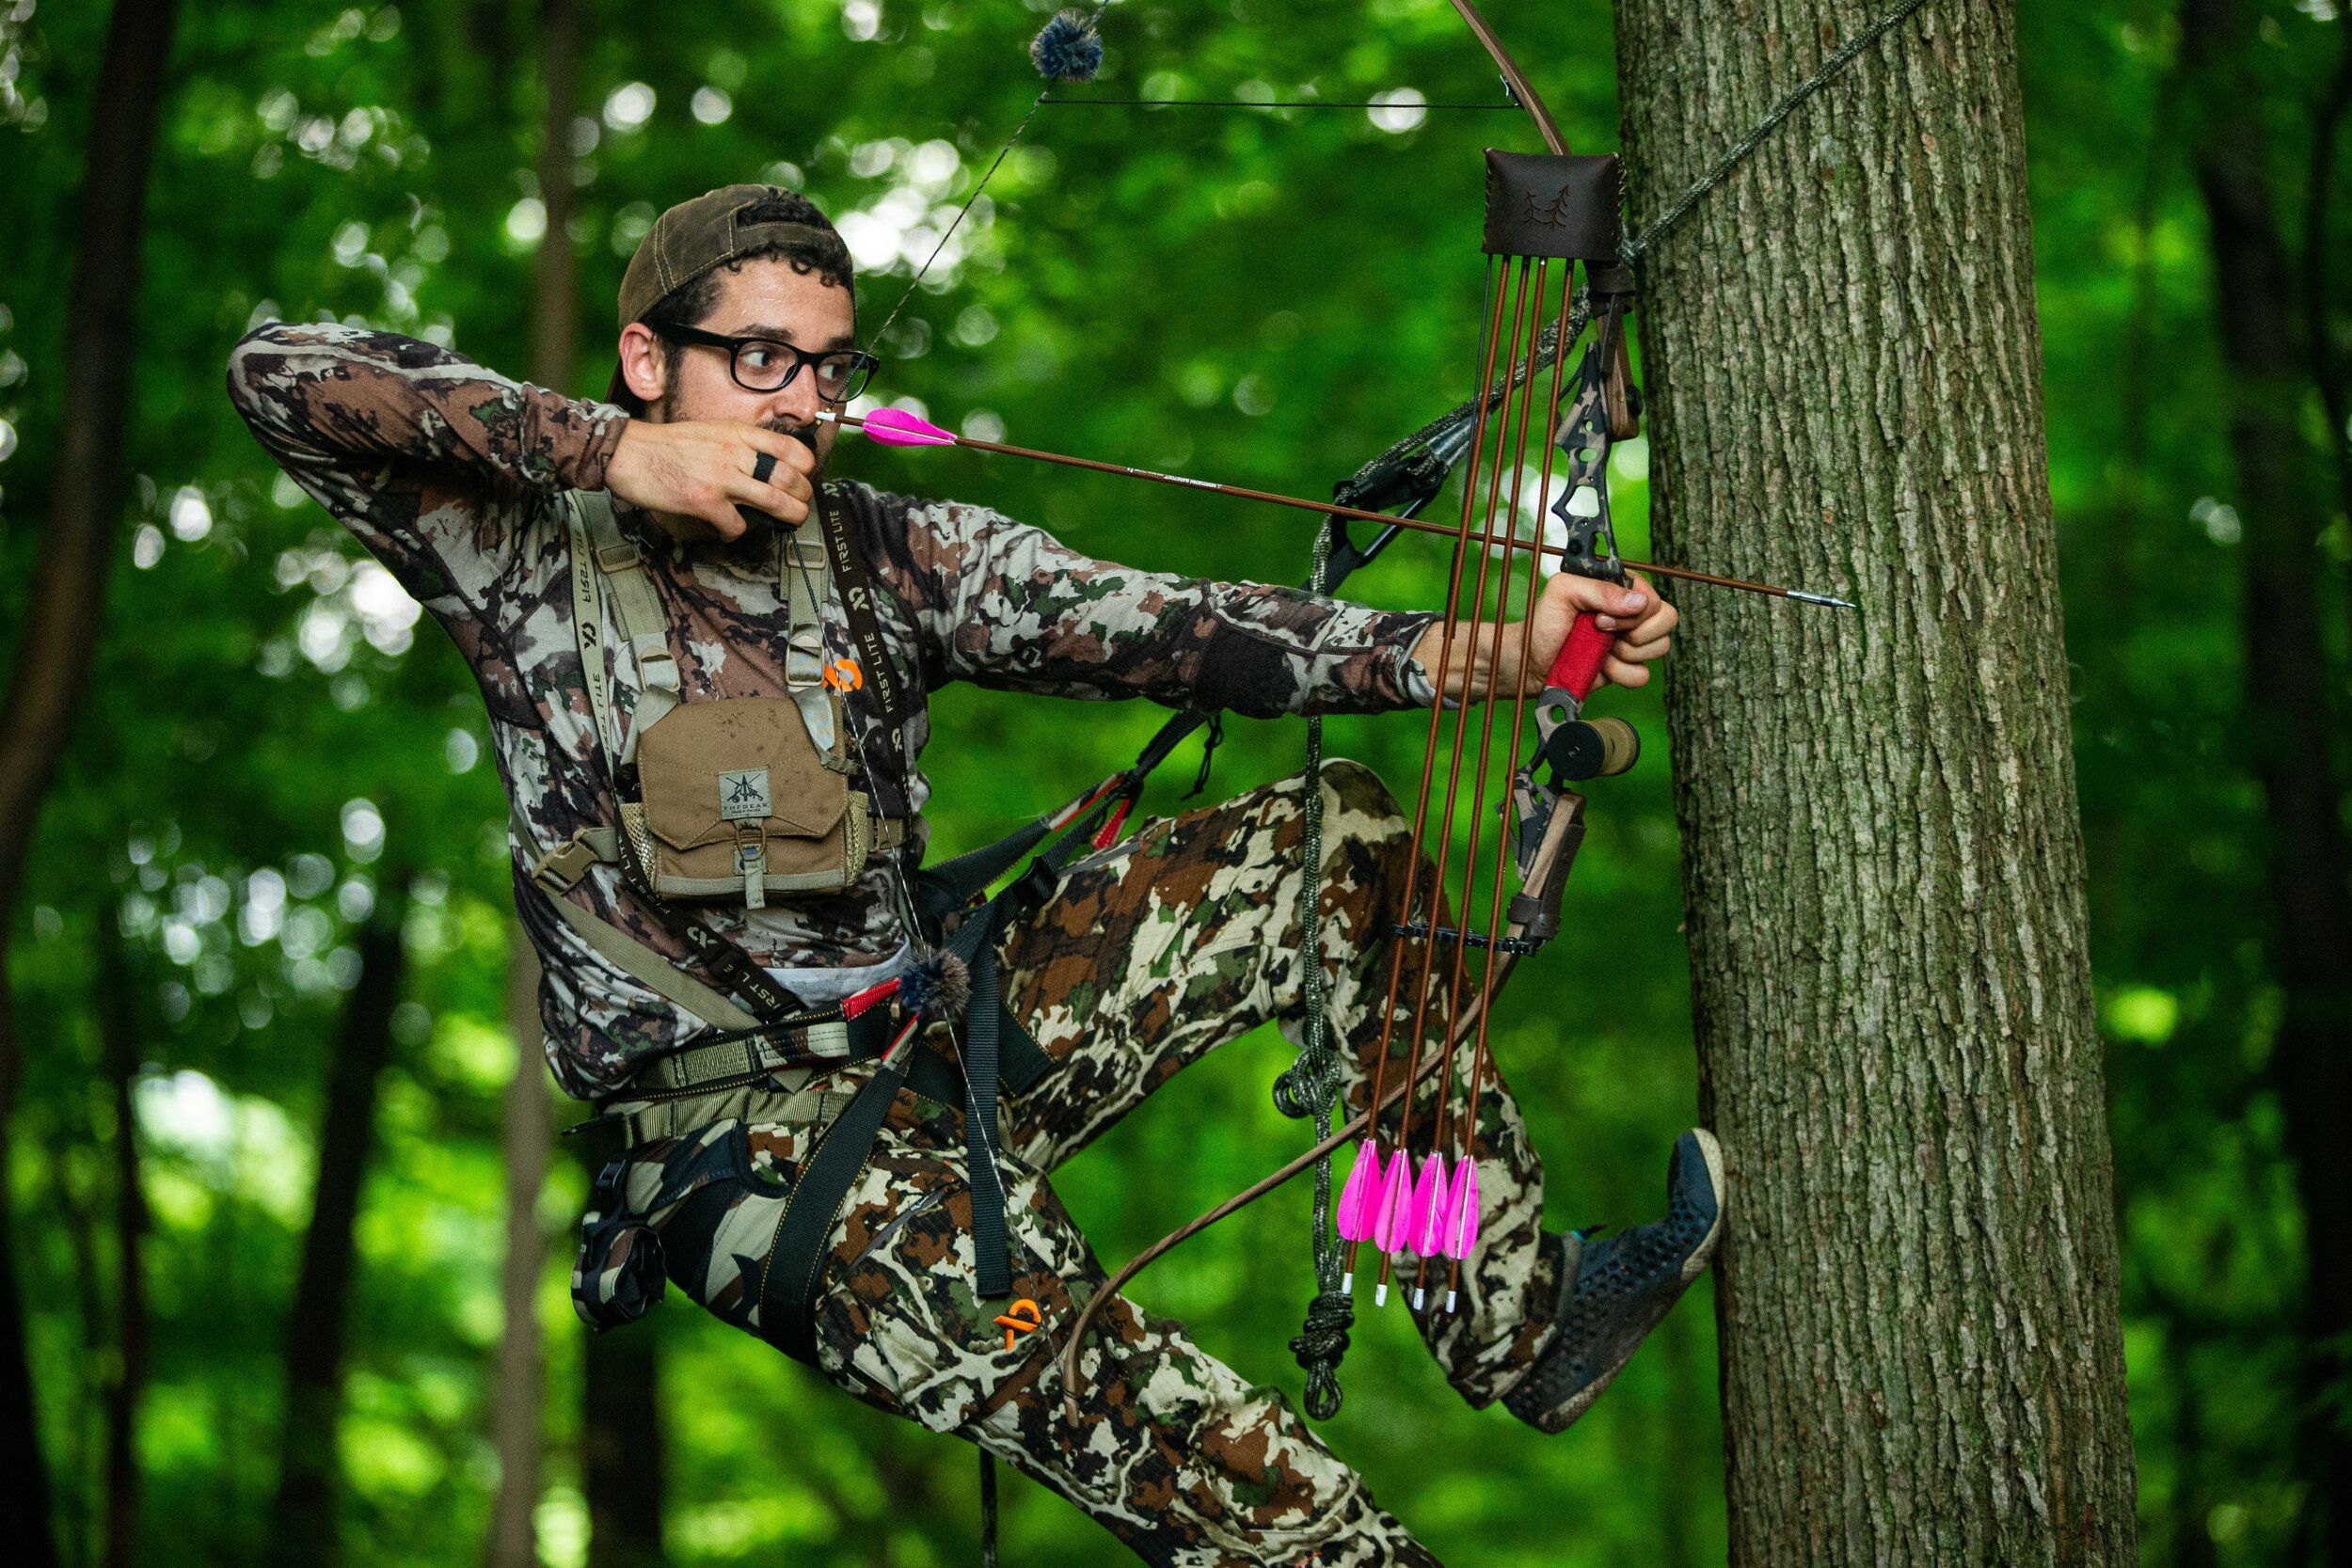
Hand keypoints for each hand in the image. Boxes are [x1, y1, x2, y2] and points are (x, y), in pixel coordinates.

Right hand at [603, 420, 815, 542]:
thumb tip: (765, 464)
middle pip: (789, 477)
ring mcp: (721, 478)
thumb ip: (739, 444)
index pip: (789, 447)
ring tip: (788, 520)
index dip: (805, 466)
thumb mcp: (711, 431)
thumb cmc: (667, 445)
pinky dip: (737, 534)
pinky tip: (729, 532)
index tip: (804, 476)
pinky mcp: (705, 501)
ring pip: (775, 501)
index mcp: (737, 433)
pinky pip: (738, 525)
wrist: (629, 452)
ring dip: (789, 515)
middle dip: (803, 495)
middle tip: (801, 504)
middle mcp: (734, 453)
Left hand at [1409, 571, 1677, 703]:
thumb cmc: (1542, 622)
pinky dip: (1620, 674)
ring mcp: (1631, 642)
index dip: (1634, 609)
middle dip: (1633, 631)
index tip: (1600, 617)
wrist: (1529, 661)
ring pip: (1659, 648)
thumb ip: (1599, 589)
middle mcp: (1631, 614)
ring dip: (1625, 653)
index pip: (1653, 596)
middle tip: (1600, 632)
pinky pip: (1643, 675)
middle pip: (1666, 620)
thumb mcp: (1563, 591)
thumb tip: (1638, 602)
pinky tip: (1600, 667)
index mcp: (1620, 589)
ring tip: (1598, 650)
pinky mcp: (1626, 668)